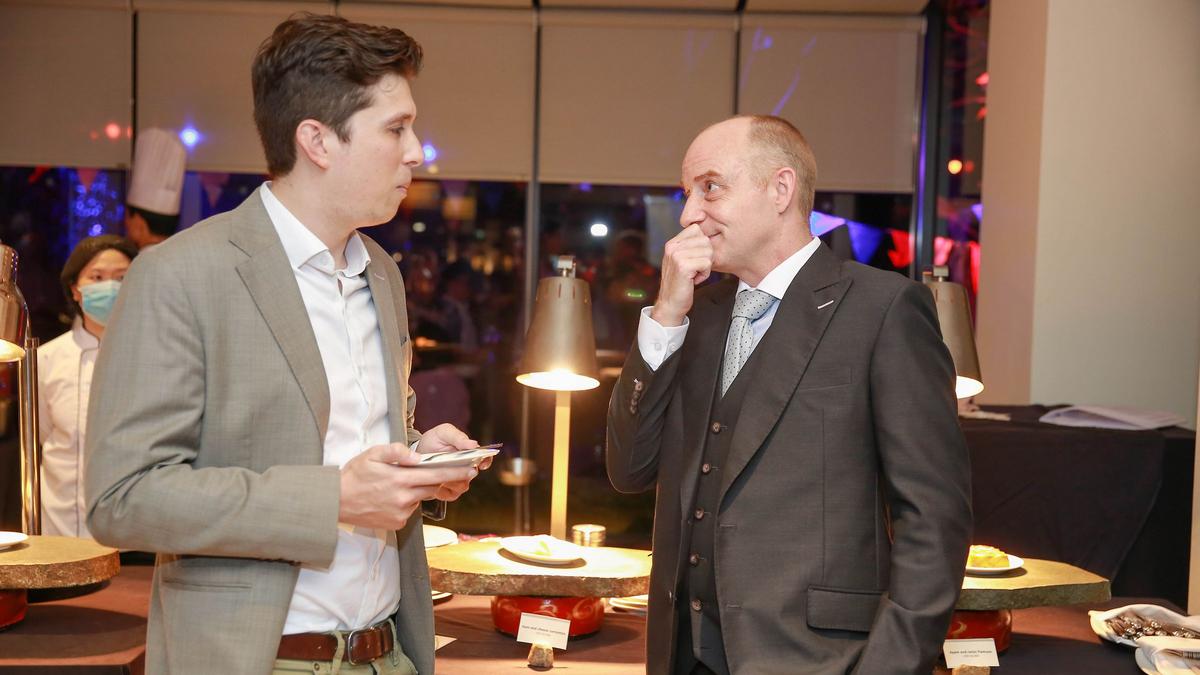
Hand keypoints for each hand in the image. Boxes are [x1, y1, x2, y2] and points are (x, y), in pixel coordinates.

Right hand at [338, 442, 478, 529]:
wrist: (336, 502)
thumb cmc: (355, 474)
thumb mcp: (373, 455)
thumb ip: (396, 452)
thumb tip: (417, 456)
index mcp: (400, 479)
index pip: (435, 475)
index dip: (455, 472)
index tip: (470, 468)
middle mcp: (403, 498)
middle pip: (434, 487)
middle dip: (447, 480)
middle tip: (463, 473)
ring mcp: (401, 513)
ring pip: (422, 498)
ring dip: (422, 490)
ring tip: (407, 482)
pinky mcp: (397, 523)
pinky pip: (411, 510)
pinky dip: (409, 502)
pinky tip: (394, 496)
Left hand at [416, 423, 492, 500]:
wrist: (416, 454)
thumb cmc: (434, 440)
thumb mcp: (444, 432)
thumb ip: (458, 437)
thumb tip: (474, 445)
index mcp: (470, 453)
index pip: (485, 458)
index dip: (486, 461)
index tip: (481, 464)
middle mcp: (467, 468)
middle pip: (472, 475)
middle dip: (462, 472)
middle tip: (450, 467)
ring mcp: (458, 481)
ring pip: (462, 486)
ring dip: (451, 481)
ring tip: (438, 473)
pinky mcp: (449, 492)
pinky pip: (451, 495)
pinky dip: (443, 491)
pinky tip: (435, 483)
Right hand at [651, 224, 712, 325]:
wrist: (670, 304)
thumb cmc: (680, 284)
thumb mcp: (682, 260)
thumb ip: (691, 246)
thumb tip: (708, 235)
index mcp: (672, 243)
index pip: (697, 229)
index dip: (702, 245)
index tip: (694, 259)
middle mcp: (672, 247)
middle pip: (705, 240)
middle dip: (706, 256)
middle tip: (694, 269)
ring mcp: (676, 255)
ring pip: (708, 251)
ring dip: (705, 266)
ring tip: (693, 274)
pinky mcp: (683, 266)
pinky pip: (707, 263)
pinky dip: (705, 274)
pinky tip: (694, 280)